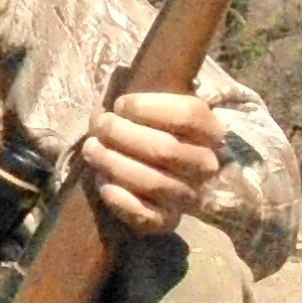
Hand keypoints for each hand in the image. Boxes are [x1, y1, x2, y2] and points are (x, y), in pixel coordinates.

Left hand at [77, 93, 221, 237]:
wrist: (146, 171)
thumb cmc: (144, 129)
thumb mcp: (145, 104)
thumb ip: (134, 90)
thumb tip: (115, 82)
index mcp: (209, 130)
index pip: (188, 115)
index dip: (149, 107)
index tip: (121, 104)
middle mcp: (205, 164)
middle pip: (166, 149)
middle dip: (123, 134)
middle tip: (100, 126)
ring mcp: (189, 195)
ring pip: (153, 182)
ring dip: (115, 163)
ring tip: (92, 149)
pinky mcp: (168, 221)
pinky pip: (146, 216)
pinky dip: (120, 200)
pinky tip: (104, 184)